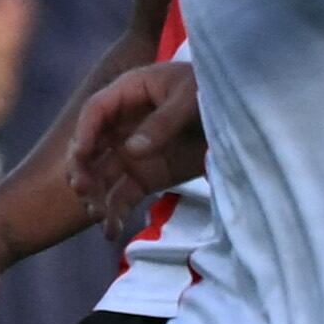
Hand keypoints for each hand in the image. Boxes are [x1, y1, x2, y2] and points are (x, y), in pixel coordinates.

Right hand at [63, 59, 203, 223]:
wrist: (243, 117)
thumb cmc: (211, 92)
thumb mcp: (190, 98)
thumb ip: (162, 122)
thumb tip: (131, 151)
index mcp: (129, 94)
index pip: (96, 111)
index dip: (85, 131)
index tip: (81, 154)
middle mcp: (123, 126)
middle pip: (90, 146)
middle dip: (82, 169)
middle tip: (82, 189)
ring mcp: (133, 154)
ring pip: (102, 175)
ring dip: (94, 194)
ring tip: (96, 214)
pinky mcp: (146, 177)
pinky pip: (124, 196)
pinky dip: (115, 213)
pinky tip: (110, 231)